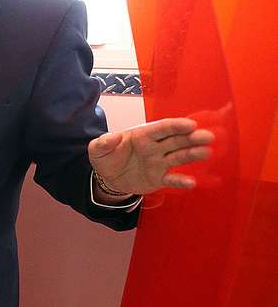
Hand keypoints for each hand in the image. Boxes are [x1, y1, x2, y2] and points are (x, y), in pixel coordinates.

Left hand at [88, 117, 213, 194]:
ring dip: (193, 154)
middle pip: (176, 140)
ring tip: (206, 152)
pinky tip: (191, 182)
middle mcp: (155, 146)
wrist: (108, 178)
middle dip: (192, 138)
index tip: (191, 124)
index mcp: (143, 135)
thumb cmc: (107, 158)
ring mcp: (159, 162)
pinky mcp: (159, 177)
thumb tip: (112, 138)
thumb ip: (103, 143)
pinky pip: (172, 179)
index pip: (162, 128)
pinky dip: (181, 180)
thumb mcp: (98, 150)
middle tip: (208, 136)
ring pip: (179, 156)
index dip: (176, 126)